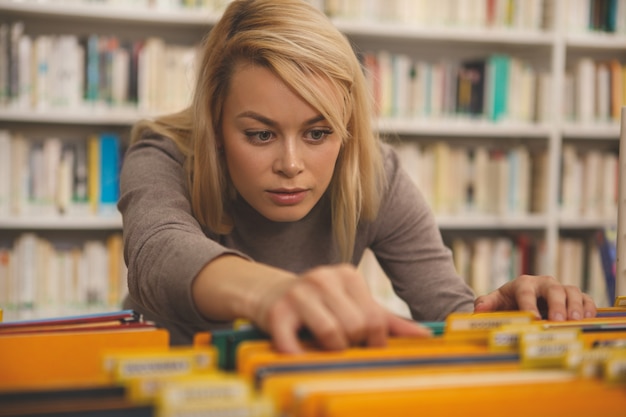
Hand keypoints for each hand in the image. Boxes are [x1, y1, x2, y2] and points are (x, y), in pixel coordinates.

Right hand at [254, 263, 430, 352]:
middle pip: (356, 326)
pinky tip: (302, 353)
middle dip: (352, 343)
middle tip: (342, 343)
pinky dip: (300, 355)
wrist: (271, 294)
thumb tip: (425, 335)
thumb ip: (388, 320)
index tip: (365, 345)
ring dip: (330, 350)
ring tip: (324, 345)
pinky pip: (294, 343)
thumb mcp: (353, 305)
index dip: (374, 341)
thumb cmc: (319, 304)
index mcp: (347, 275)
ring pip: (332, 334)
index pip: (375, 318)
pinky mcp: (278, 312)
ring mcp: (299, 293)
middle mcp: (324, 278)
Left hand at [473, 274, 596, 320]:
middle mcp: (543, 284)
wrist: (520, 299)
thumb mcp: (495, 302)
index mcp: (523, 284)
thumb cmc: (508, 301)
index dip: (529, 304)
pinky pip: (585, 298)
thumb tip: (478, 310)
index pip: (526, 292)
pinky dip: (588, 306)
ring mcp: (560, 289)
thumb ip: (485, 304)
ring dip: (575, 305)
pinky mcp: (572, 297)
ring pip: (571, 291)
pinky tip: (588, 318)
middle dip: (556, 305)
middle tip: (557, 320)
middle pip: (553, 289)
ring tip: (575, 320)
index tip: (533, 318)